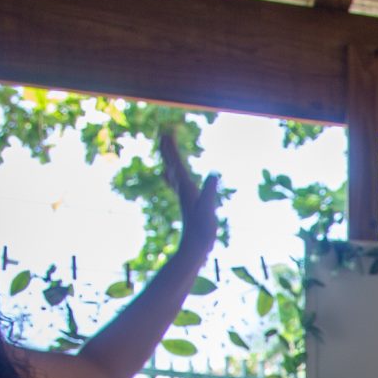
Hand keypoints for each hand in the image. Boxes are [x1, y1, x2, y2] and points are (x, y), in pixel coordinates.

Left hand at [159, 127, 223, 260]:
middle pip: (169, 162)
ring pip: (170, 170)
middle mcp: (181, 187)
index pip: (175, 160)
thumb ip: (210, 190)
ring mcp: (182, 194)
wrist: (195, 247)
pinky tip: (168, 171)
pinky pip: (175, 181)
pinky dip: (171, 171)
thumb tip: (214, 173)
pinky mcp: (186, 201)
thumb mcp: (208, 208)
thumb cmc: (202, 229)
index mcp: (185, 185)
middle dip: (166, 146)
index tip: (167, 129)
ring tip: (164, 144)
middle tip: (163, 130)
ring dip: (167, 156)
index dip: (171, 145)